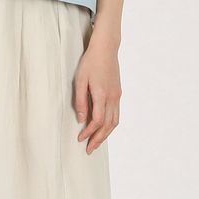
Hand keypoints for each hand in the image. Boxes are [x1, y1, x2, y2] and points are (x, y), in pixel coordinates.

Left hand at [74, 34, 120, 153]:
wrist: (106, 49)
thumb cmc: (91, 62)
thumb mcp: (80, 79)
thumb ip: (81, 100)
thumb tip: (81, 119)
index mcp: (102, 94)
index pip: (97, 120)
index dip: (89, 132)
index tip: (80, 139)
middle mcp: (112, 97)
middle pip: (108, 125)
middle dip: (98, 139)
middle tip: (90, 149)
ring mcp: (117, 96)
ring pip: (114, 122)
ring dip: (106, 135)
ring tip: (97, 143)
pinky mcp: (118, 94)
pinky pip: (116, 114)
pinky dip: (110, 126)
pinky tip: (104, 129)